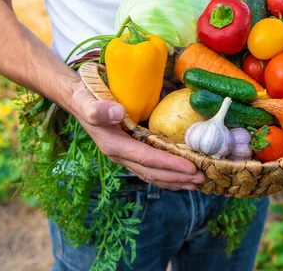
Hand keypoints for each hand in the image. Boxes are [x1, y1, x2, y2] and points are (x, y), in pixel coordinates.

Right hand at [70, 82, 205, 190]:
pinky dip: (169, 175)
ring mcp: (125, 156)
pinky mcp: (130, 153)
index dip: (169, 164)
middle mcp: (120, 155)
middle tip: (203, 179)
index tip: (191, 168)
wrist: (78, 100)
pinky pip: (151, 169)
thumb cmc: (85, 98)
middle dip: (178, 177)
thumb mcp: (88, 100)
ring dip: (176, 181)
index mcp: (114, 145)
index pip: (146, 158)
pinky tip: (183, 177)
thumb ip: (99, 109)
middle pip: (153, 172)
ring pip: (153, 175)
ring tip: (199, 183)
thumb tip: (117, 112)